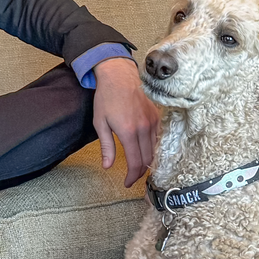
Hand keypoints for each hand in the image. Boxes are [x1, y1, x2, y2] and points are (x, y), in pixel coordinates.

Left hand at [91, 56, 159, 187]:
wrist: (119, 75)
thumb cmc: (106, 98)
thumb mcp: (100, 123)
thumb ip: (106, 146)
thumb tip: (107, 166)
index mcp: (128, 132)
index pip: (135, 163)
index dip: (132, 177)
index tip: (127, 183)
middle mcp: (144, 128)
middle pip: (148, 160)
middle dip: (140, 173)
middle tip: (133, 178)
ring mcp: (153, 121)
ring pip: (155, 150)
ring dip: (149, 162)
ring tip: (140, 169)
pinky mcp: (157, 116)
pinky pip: (159, 138)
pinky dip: (154, 149)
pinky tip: (147, 153)